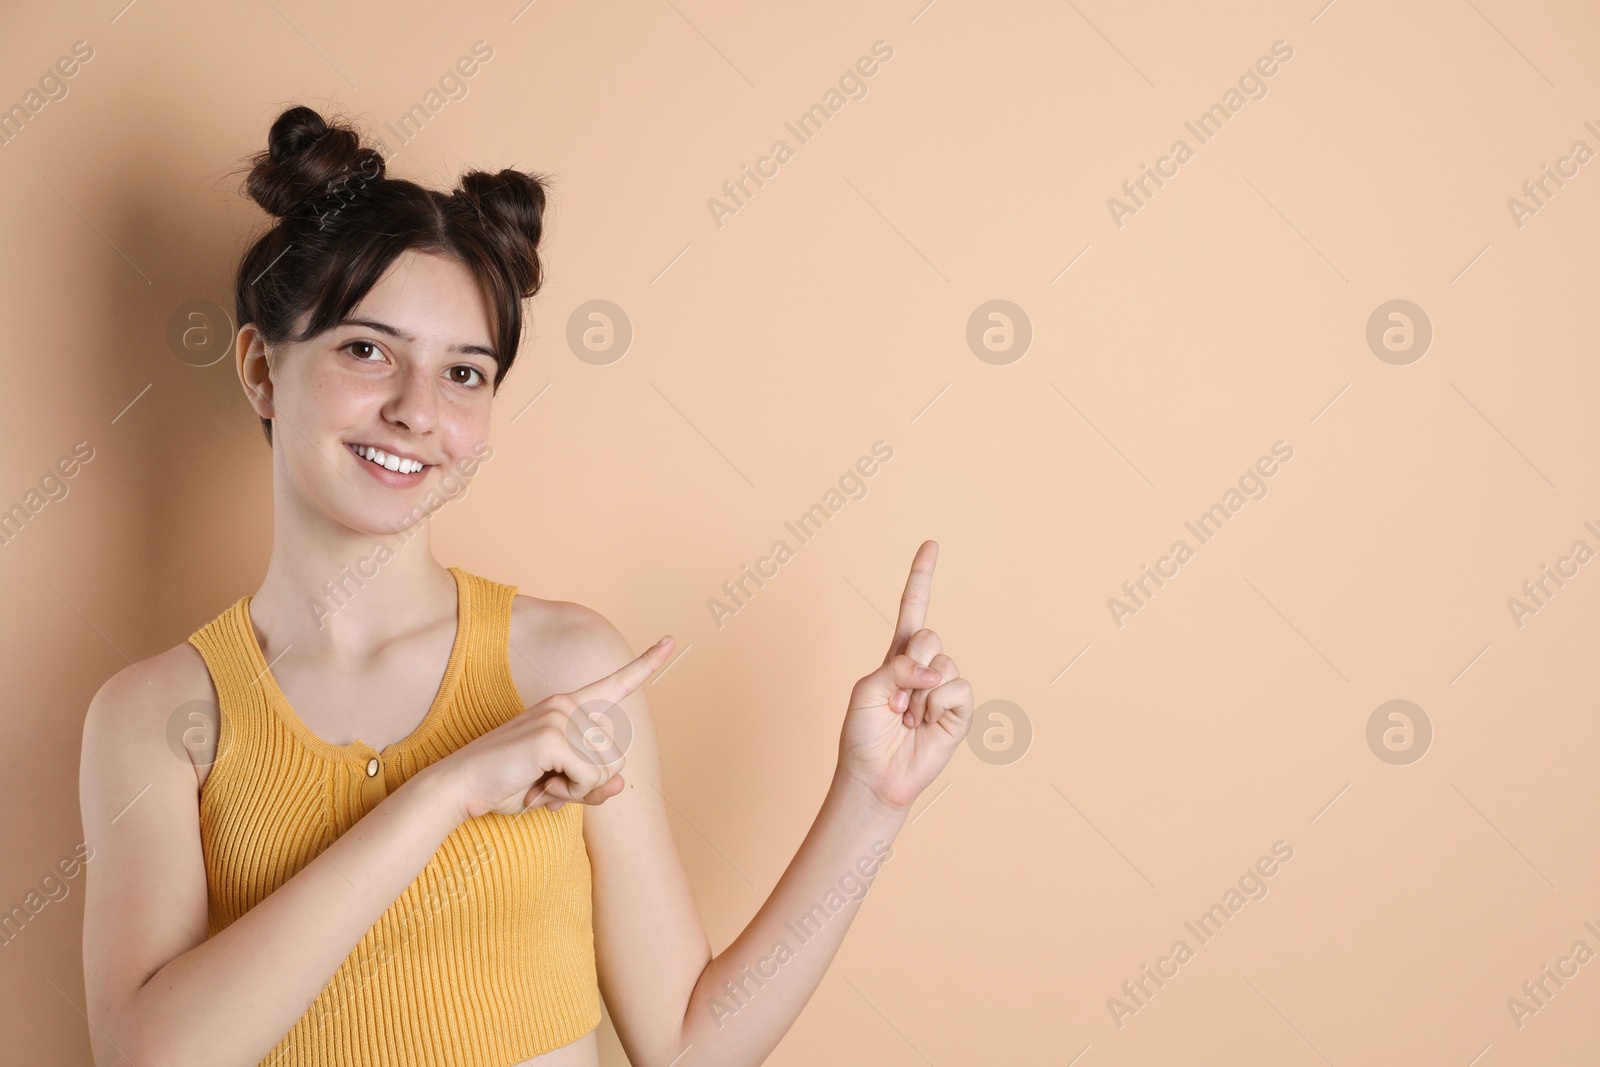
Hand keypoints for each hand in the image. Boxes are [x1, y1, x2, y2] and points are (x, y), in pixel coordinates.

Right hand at [434, 635, 675, 819]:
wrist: (459, 788)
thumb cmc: (507, 784)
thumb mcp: (558, 787)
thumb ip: (592, 784)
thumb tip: (622, 783)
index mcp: (567, 706)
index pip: (614, 683)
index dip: (646, 664)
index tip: (671, 641)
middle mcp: (566, 704)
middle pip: (618, 754)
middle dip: (590, 782)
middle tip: (549, 782)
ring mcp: (559, 716)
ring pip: (607, 768)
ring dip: (578, 789)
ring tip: (542, 782)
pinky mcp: (552, 736)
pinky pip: (588, 777)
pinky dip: (569, 793)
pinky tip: (540, 786)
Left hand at [837, 541, 973, 812]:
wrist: (875, 775)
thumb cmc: (863, 734)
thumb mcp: (868, 689)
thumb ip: (897, 667)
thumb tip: (935, 671)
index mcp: (897, 655)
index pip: (913, 608)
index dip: (922, 577)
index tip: (932, 544)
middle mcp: (923, 666)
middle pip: (929, 635)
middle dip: (910, 662)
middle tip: (896, 699)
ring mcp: (943, 688)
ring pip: (943, 662)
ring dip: (919, 693)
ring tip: (907, 718)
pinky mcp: (959, 711)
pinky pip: (956, 688)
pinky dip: (936, 705)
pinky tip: (925, 725)